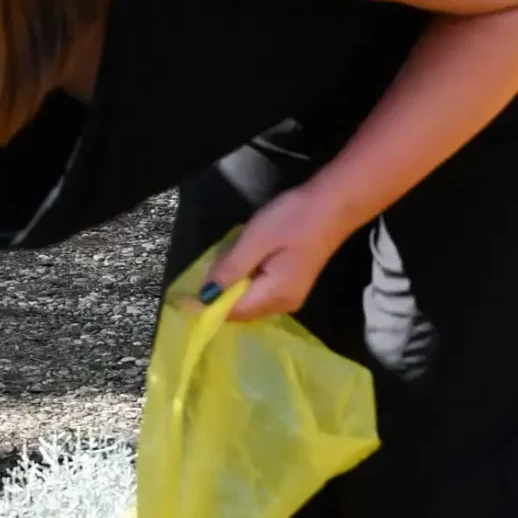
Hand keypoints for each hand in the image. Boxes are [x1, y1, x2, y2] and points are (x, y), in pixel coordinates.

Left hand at [204, 180, 348, 321]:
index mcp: (274, 297)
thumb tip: (204, 295)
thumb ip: (229, 269)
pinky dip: (245, 283)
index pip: (231, 313)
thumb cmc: (293, 219)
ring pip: (249, 303)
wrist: (334, 204)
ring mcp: (290, 298)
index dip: (206, 305)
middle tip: (206, 270)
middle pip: (240, 311)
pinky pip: (259, 293)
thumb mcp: (255, 240)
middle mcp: (284, 306)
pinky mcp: (291, 286)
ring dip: (231, 289)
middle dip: (219, 296)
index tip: (183, 293)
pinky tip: (242, 264)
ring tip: (222, 264)